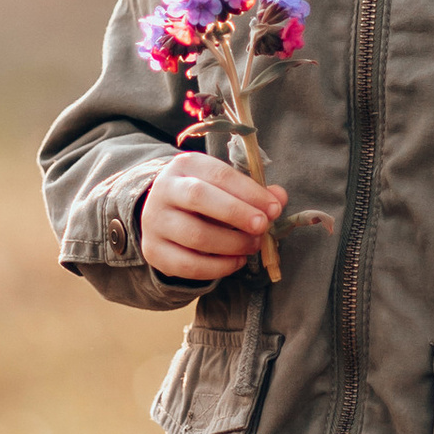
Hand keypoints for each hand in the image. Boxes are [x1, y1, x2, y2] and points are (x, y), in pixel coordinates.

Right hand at [139, 154, 285, 285]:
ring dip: (232, 243)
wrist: (164, 217)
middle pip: (199, 197)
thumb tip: (279, 197)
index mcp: (185, 165)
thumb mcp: (226, 187)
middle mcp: (164, 189)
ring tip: (253, 245)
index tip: (274, 208)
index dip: (249, 192)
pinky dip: (218, 267)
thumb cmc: (205, 199)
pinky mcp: (154, 251)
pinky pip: (188, 264)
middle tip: (263, 226)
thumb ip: (253, 192)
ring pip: (195, 235)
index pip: (218, 174)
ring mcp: (155, 221)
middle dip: (236, 213)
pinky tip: (237, 261)